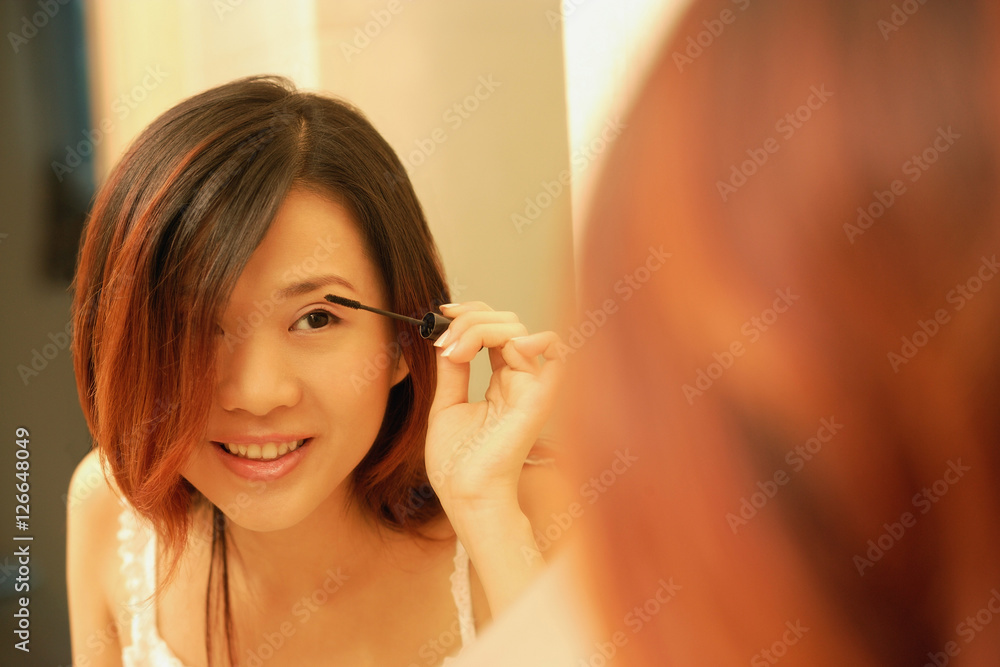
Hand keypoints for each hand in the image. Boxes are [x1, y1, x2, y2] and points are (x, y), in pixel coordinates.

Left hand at [425, 302, 562, 517]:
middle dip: (470, 319)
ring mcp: (531, 387)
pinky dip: (526, 339)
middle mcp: (520, 380)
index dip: (471, 313)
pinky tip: (495, 350)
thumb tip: (447, 337)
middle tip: (444, 343)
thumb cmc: (457, 463)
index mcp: (501, 382)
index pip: (495, 329)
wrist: (465, 493)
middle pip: (506, 322)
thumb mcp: (447, 404)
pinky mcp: (538, 398)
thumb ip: (452, 370)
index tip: (442, 314)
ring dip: (480, 328)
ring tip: (454, 352)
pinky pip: (554, 352)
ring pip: (517, 329)